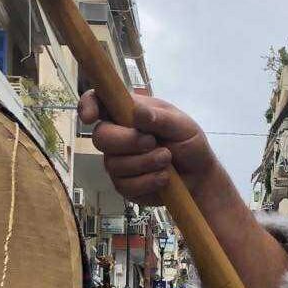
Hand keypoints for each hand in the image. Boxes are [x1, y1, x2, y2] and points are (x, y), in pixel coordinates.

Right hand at [77, 92, 213, 204]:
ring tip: (167, 159)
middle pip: (100, 137)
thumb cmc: (189, 143)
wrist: (199, 177)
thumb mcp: (182, 125)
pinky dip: (148, 181)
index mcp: (128, 112)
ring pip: (113, 164)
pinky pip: (124, 185)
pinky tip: (163, 177)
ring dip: (145, 163)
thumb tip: (137, 111)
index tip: (90, 118)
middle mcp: (118, 135)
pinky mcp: (123, 184)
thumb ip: (160, 118)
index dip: (88, 106)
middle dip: (127, 142)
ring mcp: (118, 161)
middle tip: (153, 142)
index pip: (98, 101)